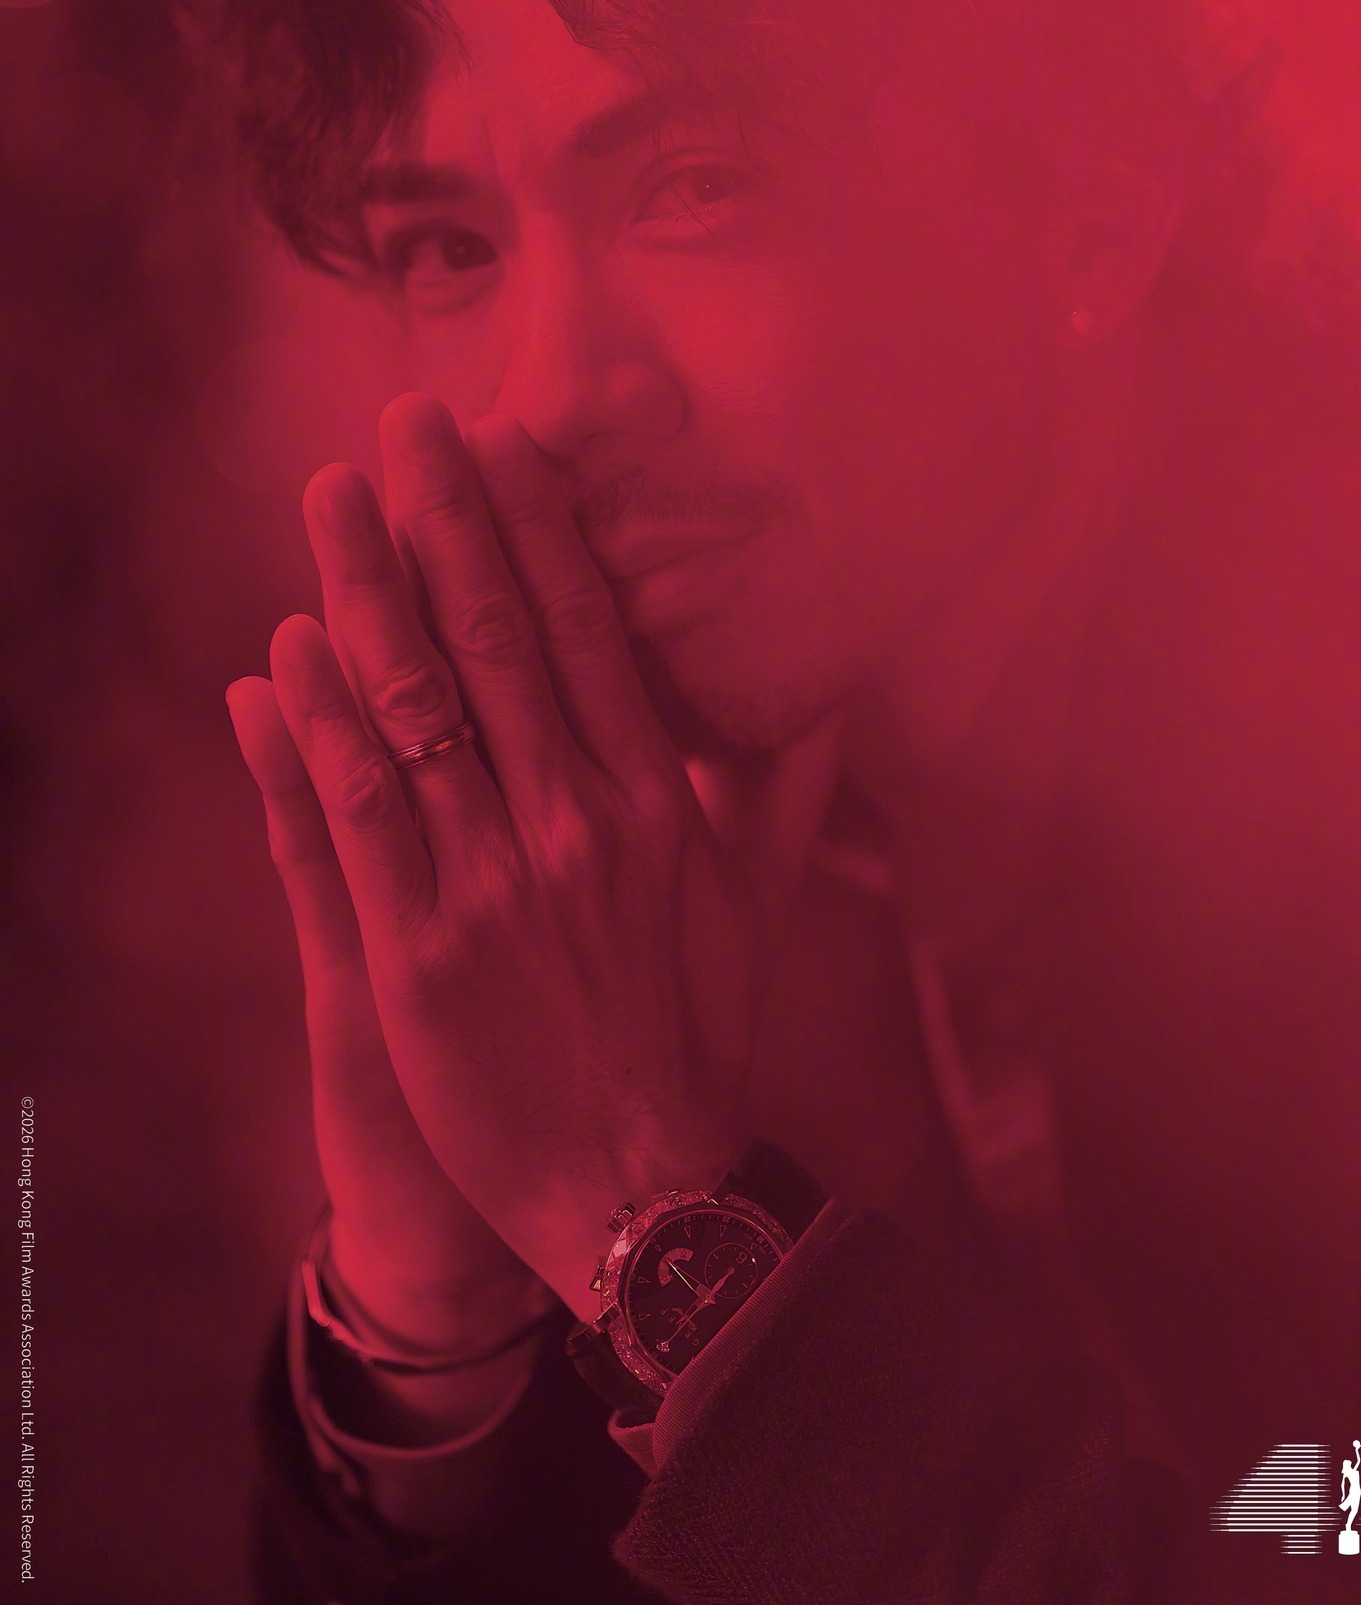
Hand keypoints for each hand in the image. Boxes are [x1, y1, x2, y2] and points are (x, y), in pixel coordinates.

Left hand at [254, 394, 766, 1316]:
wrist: (636, 1184)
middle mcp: (577, 819)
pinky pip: (359, 810)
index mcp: (656, 801)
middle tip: (404, 419)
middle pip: (497, 637)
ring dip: (367, 589)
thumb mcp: (761, 907)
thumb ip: (787, 791)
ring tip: (331, 497)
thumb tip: (830, 695)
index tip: (507, 440)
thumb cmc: (698, 1036)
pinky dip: (319, 724)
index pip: (591, 630)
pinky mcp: (417, 946)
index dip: (540, 528)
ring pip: (419, 704)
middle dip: (444, 517)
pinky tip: (286, 647)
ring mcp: (493, 880)